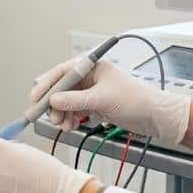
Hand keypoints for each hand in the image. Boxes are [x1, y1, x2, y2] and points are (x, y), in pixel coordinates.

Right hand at [31, 58, 190, 143]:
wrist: (157, 117)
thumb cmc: (136, 100)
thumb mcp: (102, 100)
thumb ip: (75, 100)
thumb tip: (52, 101)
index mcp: (92, 66)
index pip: (62, 72)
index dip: (47, 85)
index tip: (35, 98)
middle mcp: (90, 77)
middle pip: (62, 88)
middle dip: (55, 104)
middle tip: (50, 117)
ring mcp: (92, 91)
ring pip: (67, 102)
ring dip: (62, 114)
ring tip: (63, 125)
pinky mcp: (95, 105)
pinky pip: (75, 110)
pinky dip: (71, 118)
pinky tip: (71, 126)